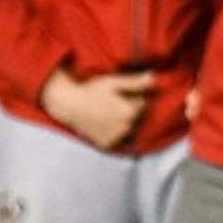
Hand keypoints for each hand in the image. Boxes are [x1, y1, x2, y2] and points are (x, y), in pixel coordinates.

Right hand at [38, 68, 156, 149]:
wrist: (69, 105)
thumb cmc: (91, 90)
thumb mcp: (114, 82)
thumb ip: (135, 82)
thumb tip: (154, 78)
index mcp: (130, 112)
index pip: (143, 103)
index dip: (134, 96)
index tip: (121, 93)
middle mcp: (125, 128)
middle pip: (136, 117)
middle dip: (129, 109)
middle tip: (112, 102)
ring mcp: (115, 138)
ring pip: (128, 128)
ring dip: (123, 121)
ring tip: (107, 112)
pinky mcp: (106, 144)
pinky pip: (117, 138)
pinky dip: (113, 132)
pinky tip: (103, 122)